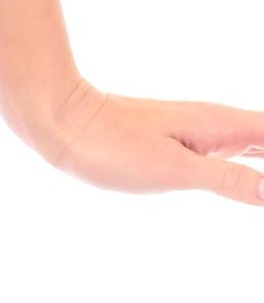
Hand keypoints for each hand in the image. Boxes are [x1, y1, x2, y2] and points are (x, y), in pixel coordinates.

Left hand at [28, 76, 263, 205]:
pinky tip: (259, 178)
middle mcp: (217, 125)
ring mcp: (201, 134)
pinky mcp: (184, 146)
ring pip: (259, 145)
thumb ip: (228, 179)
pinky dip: (259, 167)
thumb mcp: (172, 169)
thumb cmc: (110, 145)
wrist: (59, 122)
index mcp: (221, 126)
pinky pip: (237, 154)